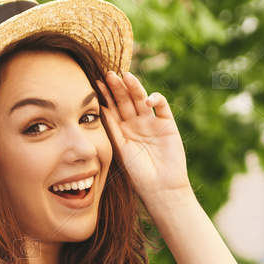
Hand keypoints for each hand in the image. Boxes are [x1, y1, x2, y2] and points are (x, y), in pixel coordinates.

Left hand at [96, 69, 191, 205]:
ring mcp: (152, 122)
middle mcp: (137, 124)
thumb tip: (100, 109)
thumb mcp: (120, 150)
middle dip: (117, 88)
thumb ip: (112, 129)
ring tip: (125, 76)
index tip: (95, 84)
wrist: (161, 188)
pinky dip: (155, 99)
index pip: (112, 108)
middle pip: (125, 100)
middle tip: (109, 74)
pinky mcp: (168, 124)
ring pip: (141, 99)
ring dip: (134, 87)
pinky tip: (147, 100)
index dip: (105, 96)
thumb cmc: (138, 175)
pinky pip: (161, 106)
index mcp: (123, 130)